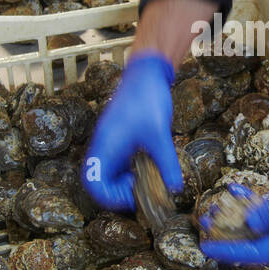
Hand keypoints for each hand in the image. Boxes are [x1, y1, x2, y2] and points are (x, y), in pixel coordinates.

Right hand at [81, 52, 182, 210]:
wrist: (146, 72)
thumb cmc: (147, 98)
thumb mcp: (160, 134)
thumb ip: (167, 163)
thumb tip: (175, 188)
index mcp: (105, 146)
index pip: (93, 183)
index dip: (110, 197)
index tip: (133, 195)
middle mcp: (103, 146)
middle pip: (98, 182)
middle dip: (117, 193)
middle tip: (139, 191)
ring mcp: (110, 142)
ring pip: (108, 173)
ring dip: (123, 183)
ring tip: (144, 180)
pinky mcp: (119, 138)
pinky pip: (118, 163)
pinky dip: (129, 171)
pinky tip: (148, 167)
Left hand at [199, 148, 268, 264]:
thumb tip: (252, 224)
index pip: (260, 252)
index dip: (232, 251)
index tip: (207, 248)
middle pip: (259, 242)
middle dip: (231, 234)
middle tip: (204, 226)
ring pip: (264, 225)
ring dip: (240, 217)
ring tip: (216, 209)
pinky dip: (257, 202)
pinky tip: (239, 192)